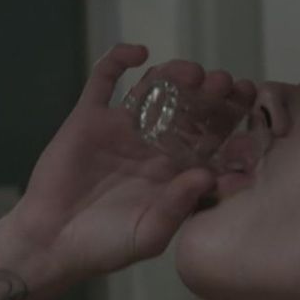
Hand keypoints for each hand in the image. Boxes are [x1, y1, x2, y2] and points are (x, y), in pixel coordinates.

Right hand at [7, 44, 255, 278]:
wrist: (50, 242)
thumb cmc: (103, 246)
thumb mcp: (149, 236)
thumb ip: (177, 207)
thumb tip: (206, 175)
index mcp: (175, 171)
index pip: (212, 136)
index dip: (231, 119)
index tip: (249, 105)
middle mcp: (152, 144)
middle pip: (190, 106)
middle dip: (210, 92)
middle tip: (225, 84)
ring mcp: (121, 129)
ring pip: (155, 88)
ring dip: (175, 74)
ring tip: (191, 74)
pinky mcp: (88, 119)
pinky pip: (104, 80)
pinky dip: (119, 59)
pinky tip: (139, 53)